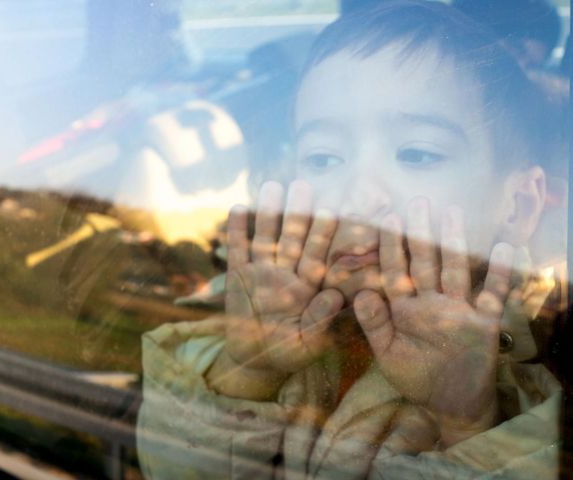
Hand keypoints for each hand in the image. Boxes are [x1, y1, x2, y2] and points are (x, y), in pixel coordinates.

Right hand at [207, 180, 342, 399]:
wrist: (256, 359)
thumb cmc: (289, 353)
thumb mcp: (307, 343)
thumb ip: (320, 320)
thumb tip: (335, 296)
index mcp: (307, 287)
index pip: (316, 255)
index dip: (322, 233)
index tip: (330, 210)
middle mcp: (285, 273)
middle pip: (292, 238)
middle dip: (297, 213)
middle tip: (303, 185)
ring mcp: (261, 272)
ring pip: (266, 237)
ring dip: (268, 213)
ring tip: (272, 187)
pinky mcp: (237, 277)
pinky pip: (238, 251)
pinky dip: (237, 231)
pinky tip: (239, 209)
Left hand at [354, 198, 513, 446]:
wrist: (450, 404)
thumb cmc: (414, 377)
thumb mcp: (388, 353)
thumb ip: (375, 323)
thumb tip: (362, 292)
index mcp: (405, 307)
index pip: (396, 270)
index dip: (391, 246)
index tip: (387, 218)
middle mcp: (432, 302)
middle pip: (426, 262)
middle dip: (422, 233)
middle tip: (418, 202)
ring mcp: (460, 309)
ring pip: (456, 270)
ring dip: (455, 244)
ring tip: (453, 213)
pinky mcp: (485, 323)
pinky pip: (494, 295)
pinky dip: (500, 274)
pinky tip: (505, 249)